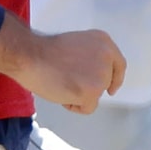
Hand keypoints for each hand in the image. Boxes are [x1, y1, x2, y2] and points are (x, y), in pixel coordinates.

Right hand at [0, 18, 124, 114]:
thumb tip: (91, 74)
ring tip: (61, 82)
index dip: (115, 78)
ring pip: (95, 96)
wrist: (32, 56)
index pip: (118, 64)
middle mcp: (107, 58)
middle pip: (105, 83)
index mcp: (104, 42)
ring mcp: (101, 76)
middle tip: (68, 81)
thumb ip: (91, 57)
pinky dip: (74, 106)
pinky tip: (61, 92)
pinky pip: (87, 108)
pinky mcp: (92, 92)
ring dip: (79, 95)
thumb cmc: (45, 51)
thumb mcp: (78, 45)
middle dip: (88, 87)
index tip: (111, 89)